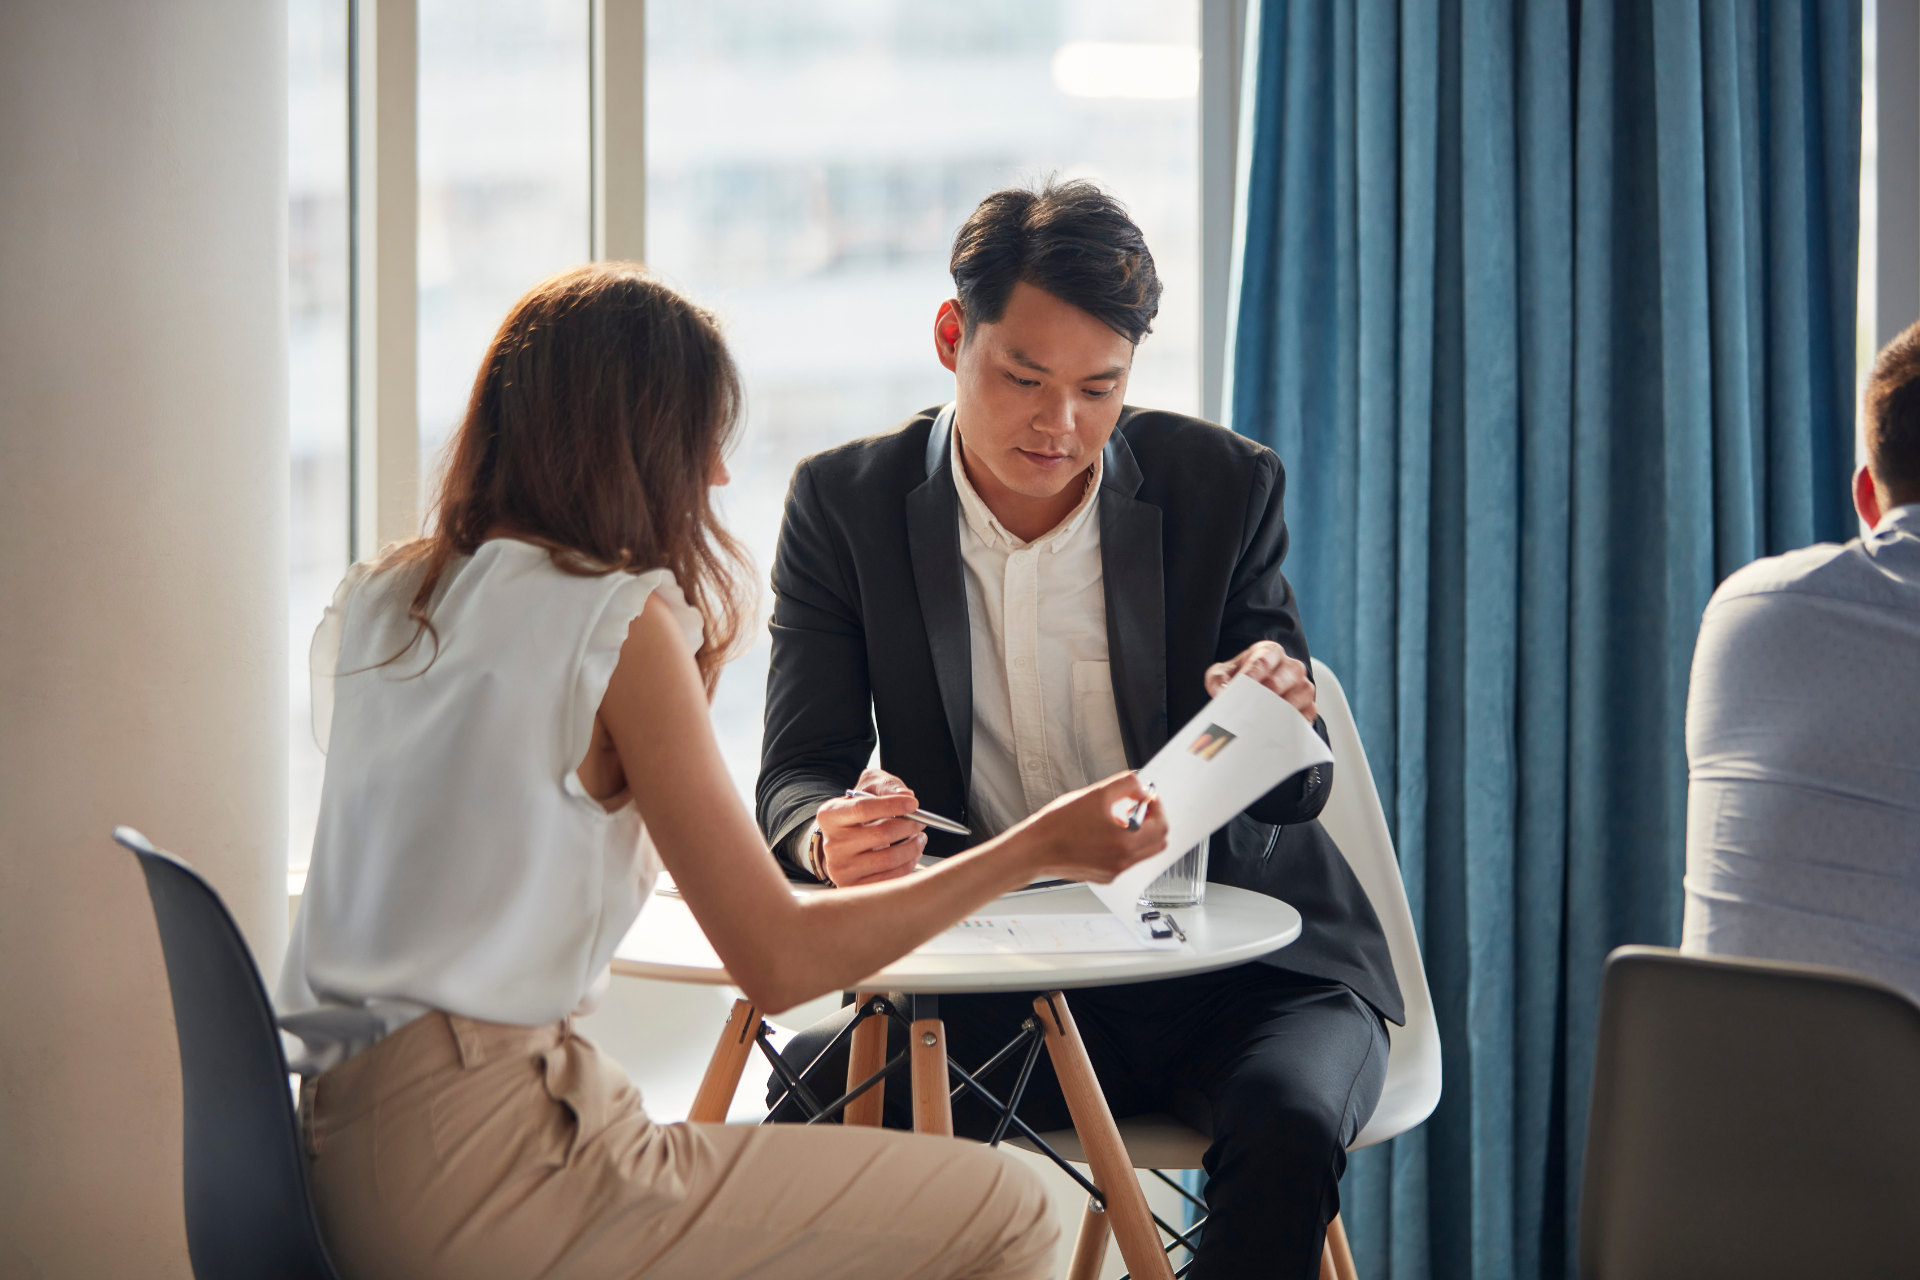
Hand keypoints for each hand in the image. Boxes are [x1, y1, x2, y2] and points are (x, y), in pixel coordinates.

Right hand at [812, 767, 926, 887]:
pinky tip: (911, 854)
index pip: (863, 808)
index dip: (892, 805)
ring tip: (918, 838)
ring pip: (889, 858)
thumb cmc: (858, 814)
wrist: (844, 841)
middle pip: (880, 834)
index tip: (913, 804)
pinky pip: (890, 879)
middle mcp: (831, 844)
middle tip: (920, 821)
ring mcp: (841, 868)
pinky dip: (908, 865)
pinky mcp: (853, 886)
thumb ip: (887, 786)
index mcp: (830, 816)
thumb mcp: (868, 789)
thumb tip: (906, 794)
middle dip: (909, 826)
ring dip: (913, 846)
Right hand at [1016, 772, 1167, 884]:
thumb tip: (1141, 790)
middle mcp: (1122, 861)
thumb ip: (1126, 786)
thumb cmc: (1057, 825)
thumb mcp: (1095, 794)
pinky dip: (1122, 845)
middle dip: (1151, 822)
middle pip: (1157, 843)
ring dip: (1137, 833)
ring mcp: (1113, 872)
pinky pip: (1125, 861)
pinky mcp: (1103, 877)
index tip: (1146, 798)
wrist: (1034, 850)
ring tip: (1115, 818)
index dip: (1157, 807)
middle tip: (1135, 807)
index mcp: (1124, 842)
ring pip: (1142, 852)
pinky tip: (1102, 833)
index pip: (1161, 826)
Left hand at [1205, 641, 1316, 723]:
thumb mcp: (1224, 673)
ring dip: (1274, 713)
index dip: (1250, 676)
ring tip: (1256, 722)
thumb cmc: (1242, 677)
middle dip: (1260, 698)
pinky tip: (1272, 730)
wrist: (1258, 689)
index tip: (1238, 689)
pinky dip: (1288, 725)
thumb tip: (1221, 693)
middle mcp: (1292, 667)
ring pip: (1294, 700)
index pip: (1263, 662)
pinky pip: (1303, 717)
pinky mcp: (1310, 707)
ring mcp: (1304, 687)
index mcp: (1271, 652)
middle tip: (1244, 711)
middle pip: (1278, 683)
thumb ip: (1217, 680)